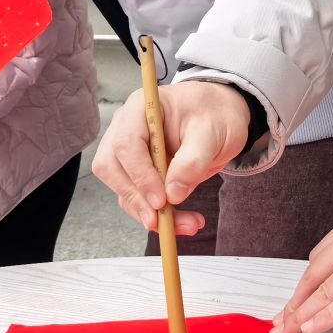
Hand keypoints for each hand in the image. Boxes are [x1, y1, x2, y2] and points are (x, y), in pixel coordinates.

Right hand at [92, 80, 253, 237]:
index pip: (127, 143)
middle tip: (162, 222)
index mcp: (141, 108)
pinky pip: (137, 198)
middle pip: (112, 168)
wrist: (220, 117)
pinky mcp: (137, 172)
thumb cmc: (214, 114)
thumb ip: (192, 161)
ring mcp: (128, 151)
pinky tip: (181, 222)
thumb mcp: (212, 133)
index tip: (161, 200)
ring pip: (122, 188)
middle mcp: (126, 128)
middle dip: (136, 199)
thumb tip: (173, 194)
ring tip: (186, 224)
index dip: (140, 175)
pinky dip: (155, 215)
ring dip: (147, 213)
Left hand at [270, 181, 332, 332]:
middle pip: (314, 276)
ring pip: (324, 291)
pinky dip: (326, 317)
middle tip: (280, 321)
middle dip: (294, 302)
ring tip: (287, 332)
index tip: (297, 296)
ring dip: (302, 314)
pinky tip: (311, 328)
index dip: (305, 282)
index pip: (319, 258)